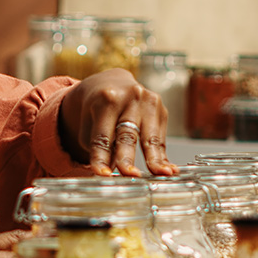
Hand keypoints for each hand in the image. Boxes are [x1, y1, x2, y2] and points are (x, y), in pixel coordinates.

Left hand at [58, 68, 178, 176]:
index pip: (102, 135)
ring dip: (155, 159)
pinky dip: (163, 156)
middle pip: (127, 134)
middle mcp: (130, 97)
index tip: (102, 174)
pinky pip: (160, 139)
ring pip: (150, 137)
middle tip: (129, 175)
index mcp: (107, 99)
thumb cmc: (97, 107)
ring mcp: (149, 102)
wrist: (112, 82)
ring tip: (160, 174)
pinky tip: (168, 169)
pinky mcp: (161, 110)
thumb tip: (109, 172)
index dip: (101, 157)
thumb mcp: (89, 122)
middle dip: (127, 157)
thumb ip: (98, 146)